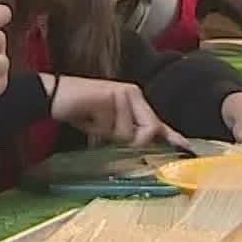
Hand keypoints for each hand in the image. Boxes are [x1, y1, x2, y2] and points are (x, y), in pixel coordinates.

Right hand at [48, 76, 184, 147]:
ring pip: (127, 132)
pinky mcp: (110, 96)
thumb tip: (141, 145)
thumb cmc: (82, 111)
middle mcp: (133, 93)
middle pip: (149, 129)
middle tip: (105, 128)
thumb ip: (127, 133)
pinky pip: (111, 126)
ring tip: (92, 119)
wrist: (54, 96)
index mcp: (135, 98)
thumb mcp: (109, 125)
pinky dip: (97, 127)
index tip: (187, 147)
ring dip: (107, 133)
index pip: (157, 121)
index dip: (172, 136)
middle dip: (130, 139)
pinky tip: (87, 115)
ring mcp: (122, 93)